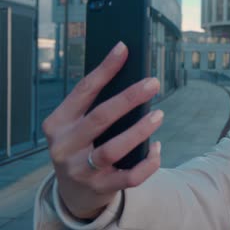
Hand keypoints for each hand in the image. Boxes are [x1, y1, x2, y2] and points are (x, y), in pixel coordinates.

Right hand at [42, 42, 163, 219]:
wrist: (73, 191)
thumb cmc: (82, 146)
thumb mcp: (77, 125)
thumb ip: (95, 105)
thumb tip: (129, 73)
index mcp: (58, 123)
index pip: (83, 91)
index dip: (105, 69)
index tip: (123, 49)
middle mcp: (65, 146)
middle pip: (100, 117)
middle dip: (129, 98)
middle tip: (153, 83)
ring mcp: (81, 170)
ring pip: (113, 149)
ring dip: (140, 130)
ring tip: (159, 115)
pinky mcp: (100, 187)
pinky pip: (130, 176)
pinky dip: (148, 162)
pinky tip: (157, 147)